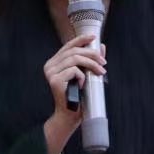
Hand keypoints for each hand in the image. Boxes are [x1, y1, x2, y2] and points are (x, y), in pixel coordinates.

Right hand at [41, 34, 105, 153]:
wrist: (70, 116)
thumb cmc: (78, 96)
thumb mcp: (86, 75)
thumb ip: (91, 60)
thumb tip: (101, 47)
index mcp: (55, 63)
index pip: (68, 46)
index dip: (81, 39)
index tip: (94, 38)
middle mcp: (50, 66)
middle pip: (73, 51)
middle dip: (92, 54)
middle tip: (103, 62)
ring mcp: (51, 73)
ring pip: (75, 59)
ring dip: (91, 64)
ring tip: (100, 72)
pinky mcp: (55, 80)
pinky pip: (73, 70)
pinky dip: (82, 76)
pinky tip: (83, 84)